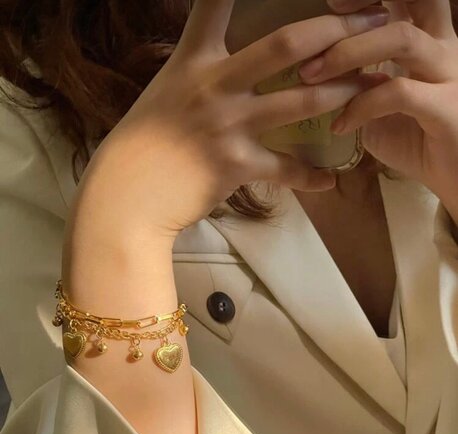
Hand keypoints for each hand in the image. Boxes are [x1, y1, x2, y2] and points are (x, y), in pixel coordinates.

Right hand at [91, 0, 391, 236]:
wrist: (126, 197)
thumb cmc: (141, 147)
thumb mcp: (165, 96)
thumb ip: (196, 76)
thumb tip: (219, 67)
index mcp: (193, 62)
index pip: (215, 5)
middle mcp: (214, 85)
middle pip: (285, 45)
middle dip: (333, 30)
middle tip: (369, 23)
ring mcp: (227, 125)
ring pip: (299, 102)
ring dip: (342, 94)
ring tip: (370, 89)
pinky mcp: (235, 165)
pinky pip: (285, 169)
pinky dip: (310, 177)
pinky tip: (329, 180)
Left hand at [299, 0, 457, 225]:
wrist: (454, 179)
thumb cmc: (420, 142)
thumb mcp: (384, 108)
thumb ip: (362, 85)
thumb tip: (321, 76)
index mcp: (430, 43)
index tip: (333, 4)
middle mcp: (444, 49)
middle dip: (366, 3)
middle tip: (325, 18)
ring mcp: (449, 75)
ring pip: (401, 39)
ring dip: (349, 53)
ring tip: (311, 76)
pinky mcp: (446, 108)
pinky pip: (399, 93)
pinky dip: (362, 106)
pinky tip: (340, 126)